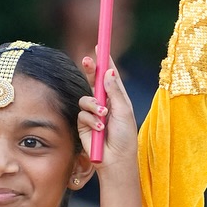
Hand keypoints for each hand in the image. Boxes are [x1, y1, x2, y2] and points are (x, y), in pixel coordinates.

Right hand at [79, 53, 144, 206]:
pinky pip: (81, 114)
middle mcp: (104, 104)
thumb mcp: (124, 111)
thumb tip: (108, 72)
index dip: (104, 62)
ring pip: (85, 99)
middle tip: (87, 60)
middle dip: (89, 71)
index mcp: (117, 99)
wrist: (115, 159)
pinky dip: (90, 120)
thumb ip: (115, 92)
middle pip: (93, 82)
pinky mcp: (84, 125)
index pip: (109, 77)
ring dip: (93, 106)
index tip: (100, 47)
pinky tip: (99, 129)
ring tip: (103, 116)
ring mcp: (93, 114)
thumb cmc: (125, 137)